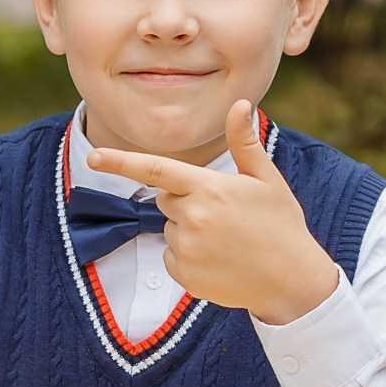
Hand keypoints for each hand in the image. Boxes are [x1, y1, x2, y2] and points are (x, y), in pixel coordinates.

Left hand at [84, 100, 340, 324]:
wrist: (292, 282)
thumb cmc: (281, 225)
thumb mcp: (266, 180)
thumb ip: (244, 142)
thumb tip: (239, 104)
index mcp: (209, 189)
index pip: (156, 169)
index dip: (120, 161)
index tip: (93, 156)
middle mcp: (192, 218)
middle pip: (166, 200)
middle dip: (186, 202)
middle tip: (224, 215)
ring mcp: (186, 249)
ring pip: (170, 229)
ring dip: (188, 231)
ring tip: (227, 241)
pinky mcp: (184, 275)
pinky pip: (172, 258)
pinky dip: (188, 259)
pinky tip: (219, 261)